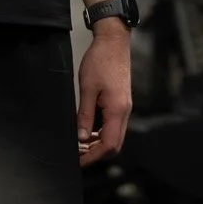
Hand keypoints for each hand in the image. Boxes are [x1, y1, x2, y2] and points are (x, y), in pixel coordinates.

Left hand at [76, 23, 132, 163]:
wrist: (113, 42)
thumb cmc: (100, 60)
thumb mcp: (87, 88)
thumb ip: (84, 115)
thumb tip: (81, 138)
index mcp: (117, 109)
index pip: (108, 145)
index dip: (93, 157)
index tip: (78, 161)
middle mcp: (125, 111)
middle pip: (114, 145)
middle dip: (96, 154)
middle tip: (77, 155)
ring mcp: (125, 107)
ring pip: (115, 136)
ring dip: (98, 144)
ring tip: (79, 145)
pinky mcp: (122, 103)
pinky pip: (114, 126)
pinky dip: (101, 134)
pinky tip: (88, 131)